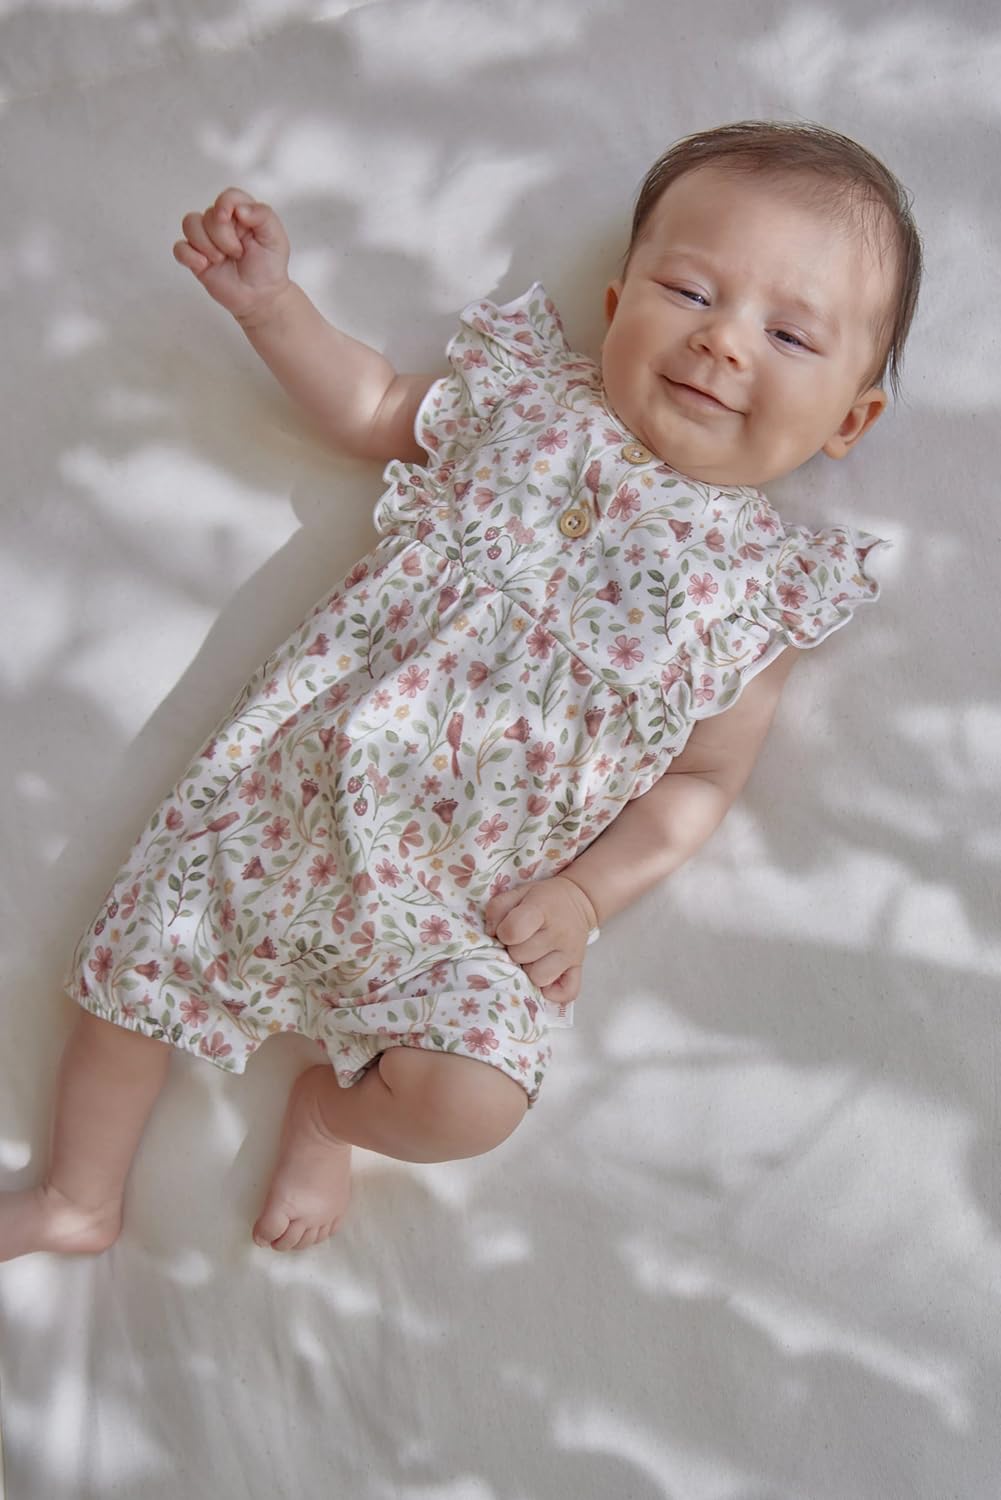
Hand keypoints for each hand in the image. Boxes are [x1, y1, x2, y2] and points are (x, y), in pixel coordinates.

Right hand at [173, 188, 291, 322]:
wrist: (261, 297)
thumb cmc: (269, 267)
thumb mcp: (276, 238)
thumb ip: (263, 216)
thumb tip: (240, 208)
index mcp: (241, 214)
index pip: (227, 196)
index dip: (224, 204)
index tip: (228, 219)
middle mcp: (222, 224)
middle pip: (208, 214)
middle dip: (222, 237)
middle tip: (238, 254)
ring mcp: (207, 240)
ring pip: (190, 224)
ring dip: (205, 244)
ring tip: (221, 260)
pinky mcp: (196, 258)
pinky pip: (179, 248)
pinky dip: (189, 255)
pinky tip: (204, 265)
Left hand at [484, 875, 597, 1009]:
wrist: (579, 900)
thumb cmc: (542, 899)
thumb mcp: (518, 893)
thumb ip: (497, 909)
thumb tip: (491, 934)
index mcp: (542, 910)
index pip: (513, 932)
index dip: (503, 933)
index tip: (508, 930)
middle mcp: (559, 933)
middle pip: (521, 957)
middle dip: (515, 950)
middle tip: (522, 941)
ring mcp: (571, 954)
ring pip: (539, 978)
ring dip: (530, 970)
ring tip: (533, 956)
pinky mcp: (579, 968)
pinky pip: (566, 993)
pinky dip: (553, 992)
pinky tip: (547, 977)